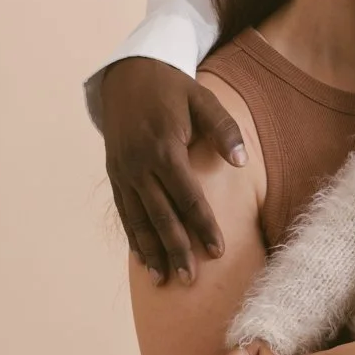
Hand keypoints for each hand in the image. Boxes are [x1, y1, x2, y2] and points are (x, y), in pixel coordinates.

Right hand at [98, 57, 245, 285]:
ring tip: (164, 281)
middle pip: (161, 216)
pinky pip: (124, 212)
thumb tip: (240, 161)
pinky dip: (133, 238)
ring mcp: (122, 172)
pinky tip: (144, 261)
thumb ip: (223, 129)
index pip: (187, 197)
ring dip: (152, 252)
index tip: (218, 252)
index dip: (203, 226)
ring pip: (138, 220)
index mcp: (163, 148)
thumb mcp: (202, 99)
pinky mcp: (114, 174)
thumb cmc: (172, 88)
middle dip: (177, 249)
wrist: (127, 74)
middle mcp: (138, 165)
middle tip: (191, 280)